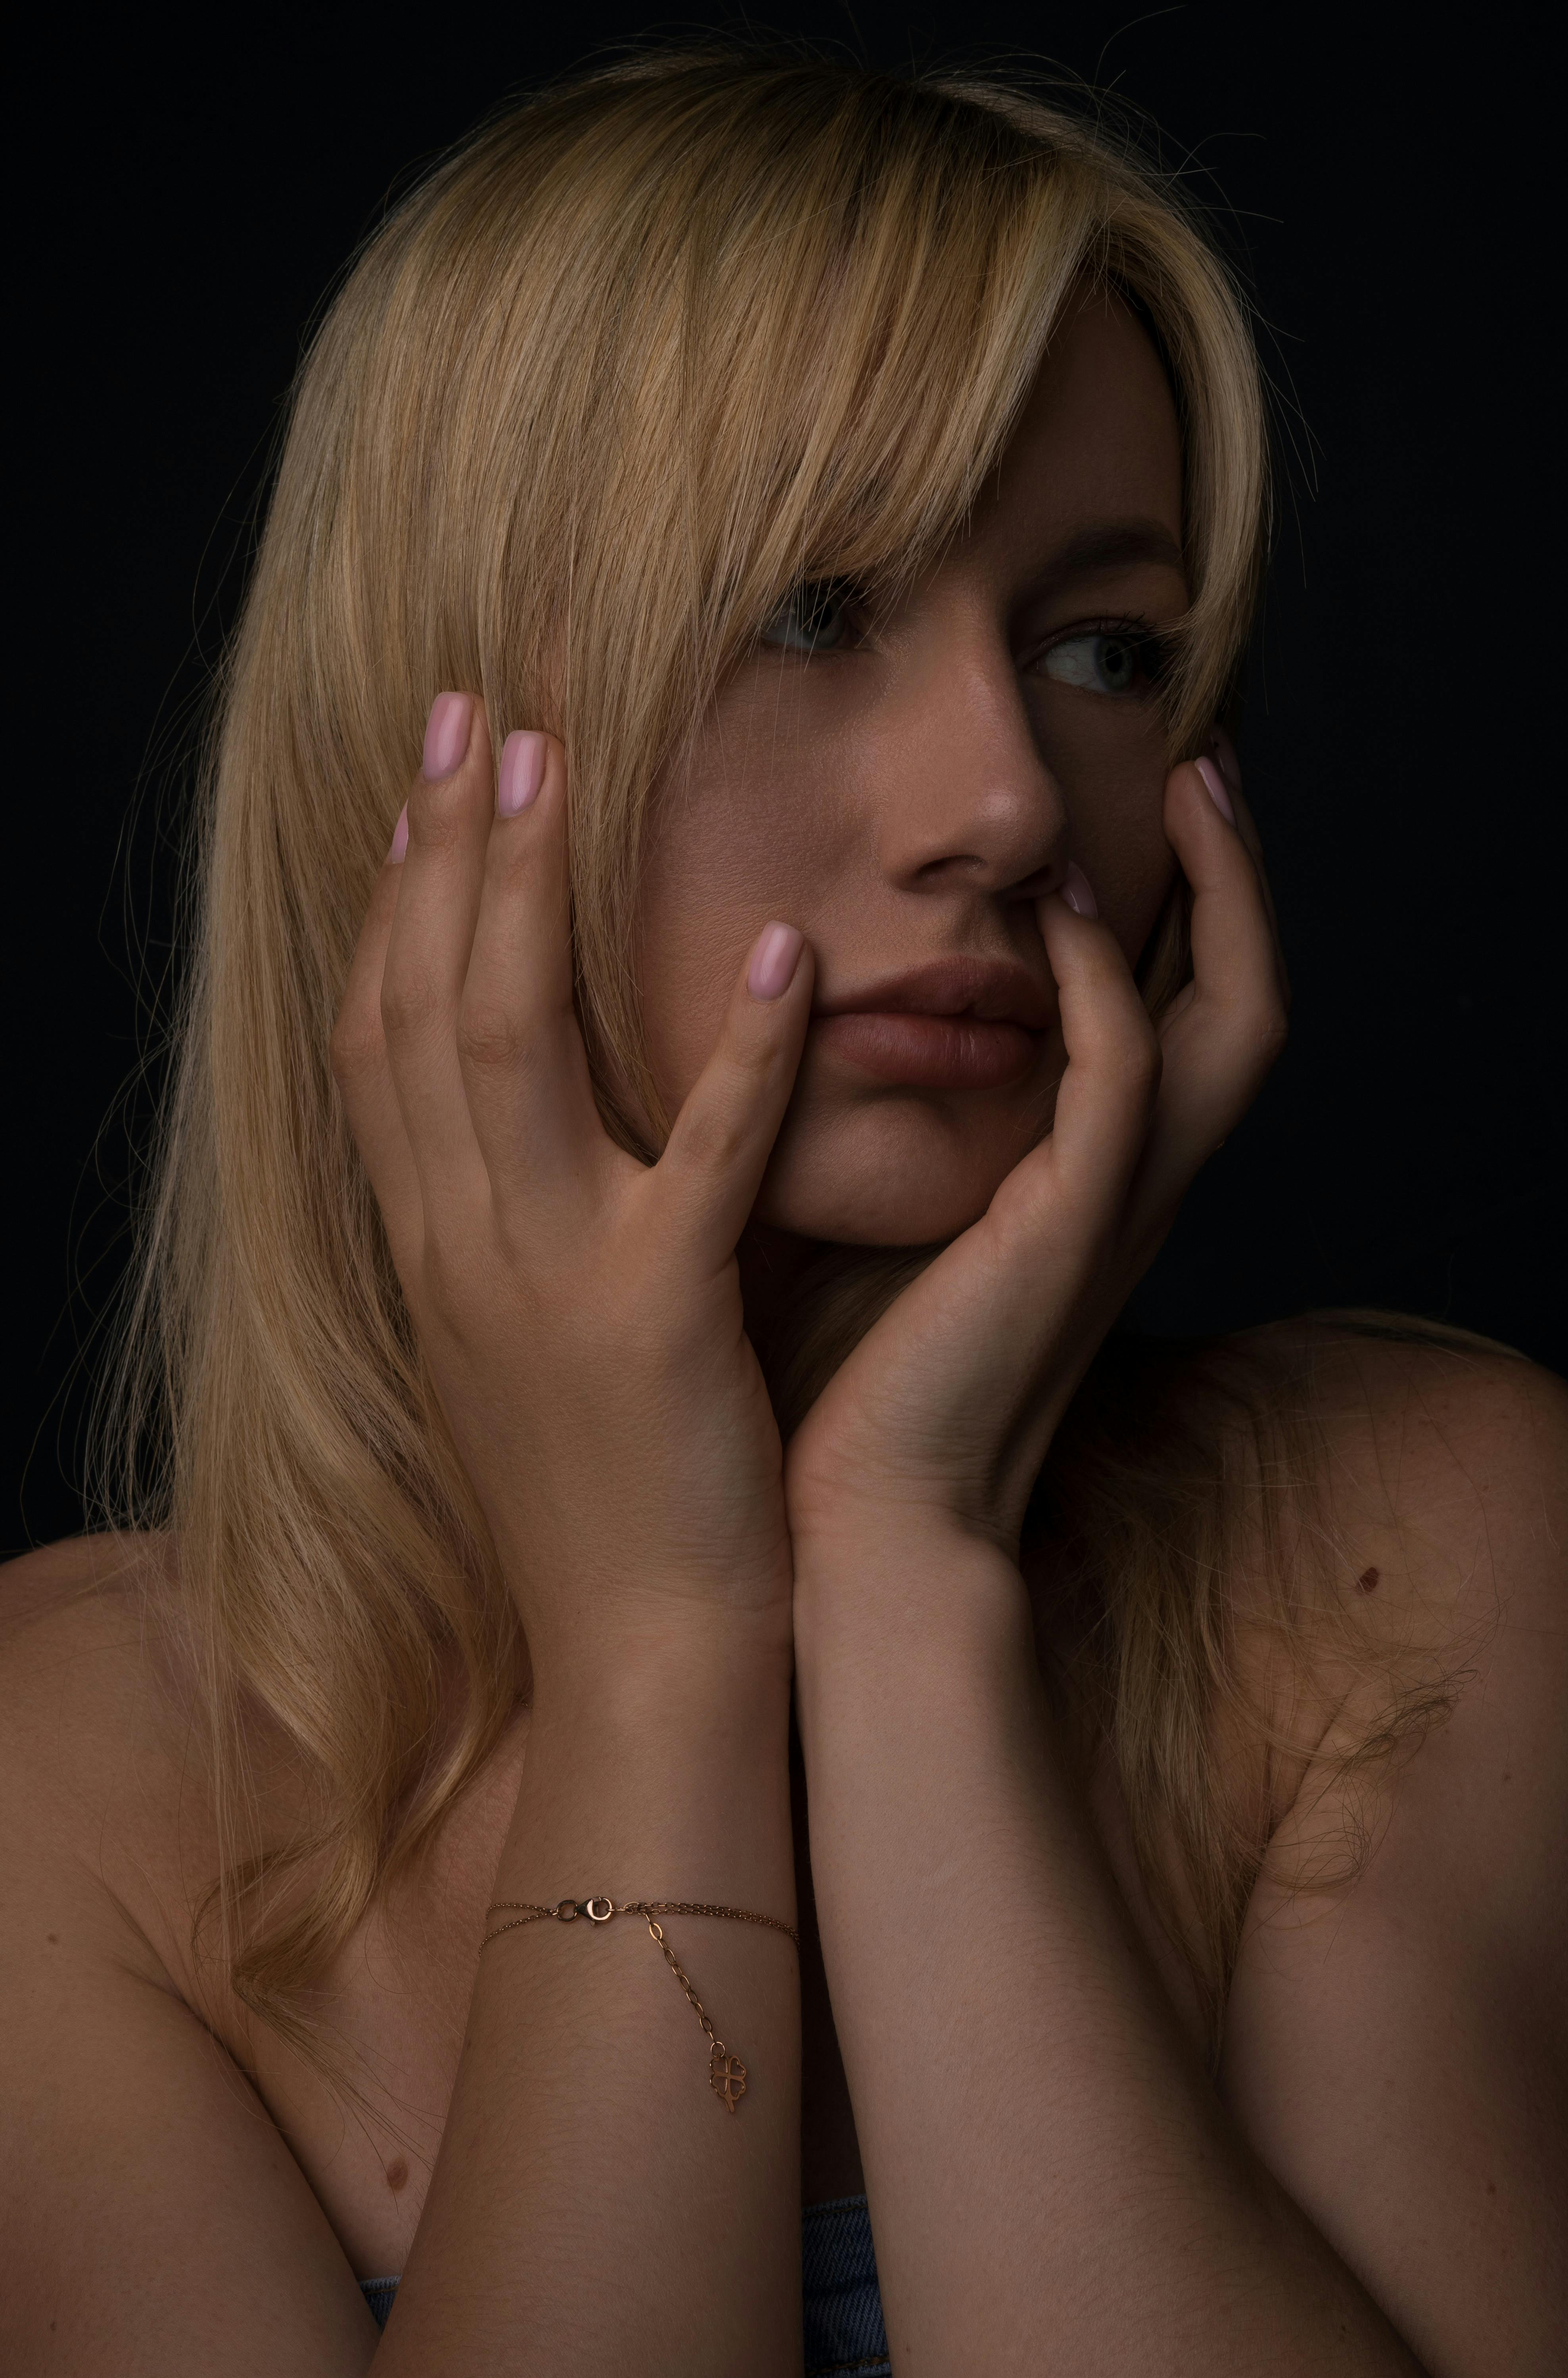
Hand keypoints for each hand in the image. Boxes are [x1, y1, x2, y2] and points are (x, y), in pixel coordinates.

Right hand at [331, 694, 814, 1697]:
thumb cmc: (597, 1498)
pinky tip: (778, 946)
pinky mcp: (656, 1321)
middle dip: (436, 848)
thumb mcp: (515, 1347)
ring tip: (555, 760)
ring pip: (509, 1049)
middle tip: (467, 708)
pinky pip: (700, 1158)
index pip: (377, 1042)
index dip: (392, 903)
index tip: (419, 790)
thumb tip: (509, 1123)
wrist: (637, 1659)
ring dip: (526, 893)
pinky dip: (736, 1048)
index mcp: (430, 1251)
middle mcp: (458, 1247)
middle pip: (419, 1008)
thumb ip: (504, 1227)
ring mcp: (544, 1281)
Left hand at [783, 746, 1287, 1567]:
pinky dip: (1102, 986)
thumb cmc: (858, 1374)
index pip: (1186, 1016)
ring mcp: (1113, 1207)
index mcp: (1093, 1182)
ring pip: (1228, 1023)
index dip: (1195, 910)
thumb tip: (842, 1018)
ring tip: (1186, 791)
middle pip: (1248, 1001)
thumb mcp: (901, 1216)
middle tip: (1210, 764)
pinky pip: (1124, 1079)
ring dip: (1216, 898)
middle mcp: (1128, 1186)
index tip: (1156, 805)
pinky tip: (1052, 915)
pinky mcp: (1069, 1231)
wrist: (861, 1518)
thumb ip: (914, 1124)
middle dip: (1242, 881)